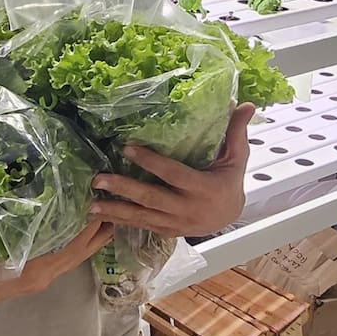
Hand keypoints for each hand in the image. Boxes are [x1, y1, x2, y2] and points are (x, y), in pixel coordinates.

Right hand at [0, 220, 113, 318]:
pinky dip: (48, 249)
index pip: (13, 277)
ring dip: (69, 249)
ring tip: (100, 216)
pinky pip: (23, 267)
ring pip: (35, 272)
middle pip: (38, 275)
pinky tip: (62, 226)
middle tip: (109, 216)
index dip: (54, 255)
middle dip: (76, 249)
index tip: (84, 229)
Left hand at [88, 102, 254, 238]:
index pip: (172, 173)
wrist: (231, 217)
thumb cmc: (230, 182)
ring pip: (142, 217)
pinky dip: (121, 222)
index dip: (150, 162)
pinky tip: (102, 216)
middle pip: (151, 198)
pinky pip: (142, 227)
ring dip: (115, 211)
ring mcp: (175, 223)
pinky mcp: (167, 231)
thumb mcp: (237, 158)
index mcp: (203, 188)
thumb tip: (245, 104)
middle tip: (97, 180)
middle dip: (122, 189)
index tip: (126, 148)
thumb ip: (235, 132)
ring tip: (91, 204)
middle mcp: (187, 209)